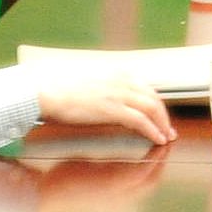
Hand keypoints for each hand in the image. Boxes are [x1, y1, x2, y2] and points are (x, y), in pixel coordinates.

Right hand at [35, 68, 175, 143]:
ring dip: (162, 124)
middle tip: (168, 127)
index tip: (158, 113)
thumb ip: (100, 86)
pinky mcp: (113, 109)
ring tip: (166, 136)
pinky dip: (153, 130)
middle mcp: (120, 80)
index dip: (155, 101)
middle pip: (153, 97)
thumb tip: (103, 94)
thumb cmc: (56, 88)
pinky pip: (141, 121)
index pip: (144, 86)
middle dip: (163, 114)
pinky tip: (157, 139)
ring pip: (152, 108)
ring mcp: (117, 94)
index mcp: (114, 72)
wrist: (43, 91)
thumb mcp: (84, 80)